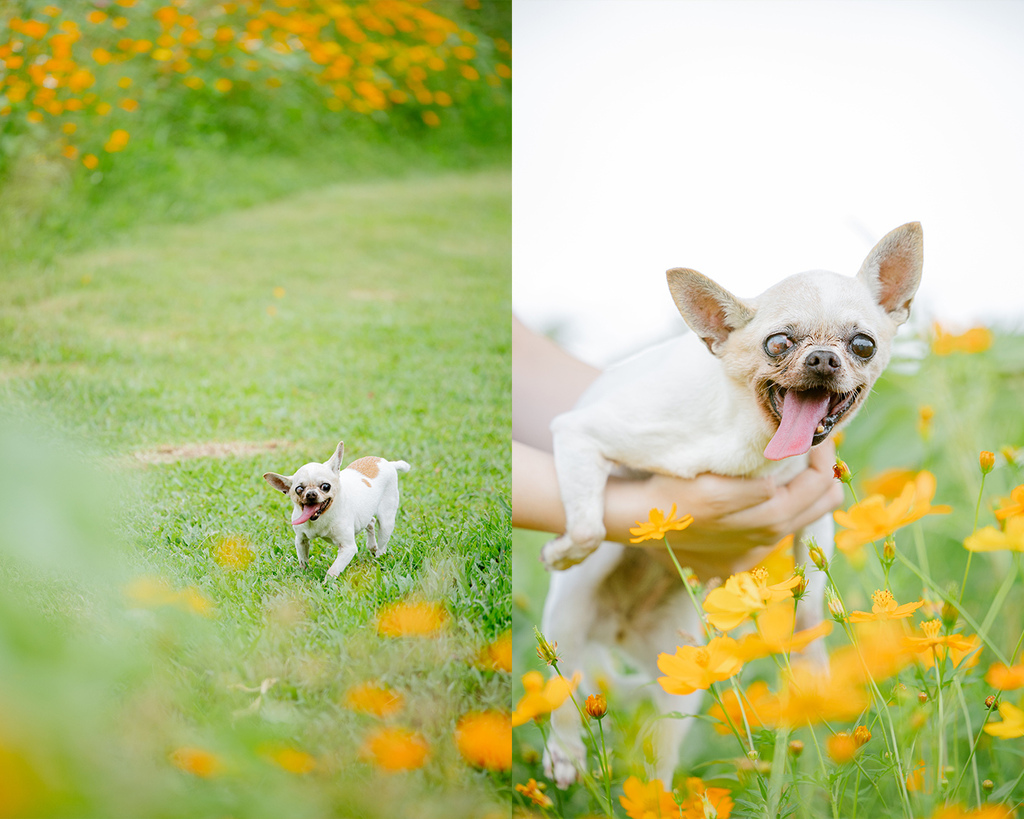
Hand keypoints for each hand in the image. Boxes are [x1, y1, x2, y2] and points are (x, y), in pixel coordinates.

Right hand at [604, 442, 843, 579]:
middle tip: (819, 449)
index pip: (817, 486)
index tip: (819, 433)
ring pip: (795, 521)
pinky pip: (770, 536)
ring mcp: (752, 553)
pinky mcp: (735, 561)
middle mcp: (767, 540)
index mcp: (768, 520)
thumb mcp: (714, 489)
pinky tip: (766, 500)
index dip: (824, 457)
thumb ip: (755, 492)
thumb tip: (783, 488)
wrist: (638, 521)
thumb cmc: (673, 494)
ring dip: (802, 495)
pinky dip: (777, 515)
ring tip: (800, 471)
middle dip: (822, 477)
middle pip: (816, 507)